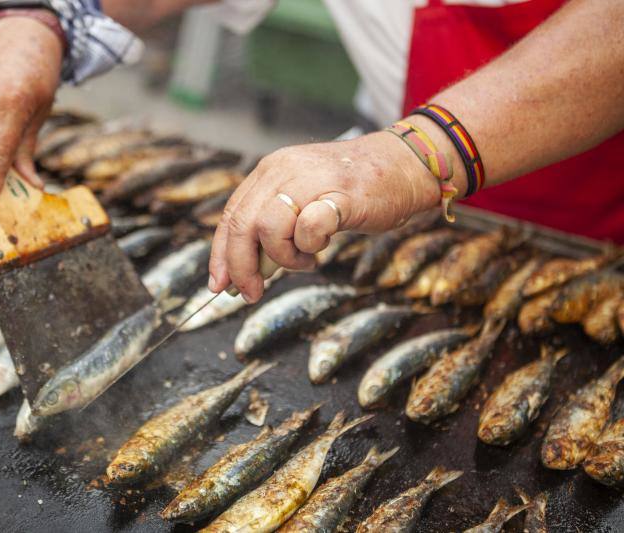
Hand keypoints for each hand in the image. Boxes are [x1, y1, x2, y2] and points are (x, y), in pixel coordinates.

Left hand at [208, 132, 440, 301]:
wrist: (405, 165)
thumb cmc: (353, 191)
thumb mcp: (302, 203)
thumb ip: (274, 230)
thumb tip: (246, 273)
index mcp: (270, 171)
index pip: (231, 215)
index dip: (220, 254)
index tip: (219, 284)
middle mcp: (284, 170)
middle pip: (242, 224)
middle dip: (241, 267)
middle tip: (251, 292)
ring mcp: (311, 180)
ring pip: (268, 227)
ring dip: (283, 256)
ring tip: (305, 258)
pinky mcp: (341, 194)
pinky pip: (309, 227)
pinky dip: (310, 245)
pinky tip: (323, 244)